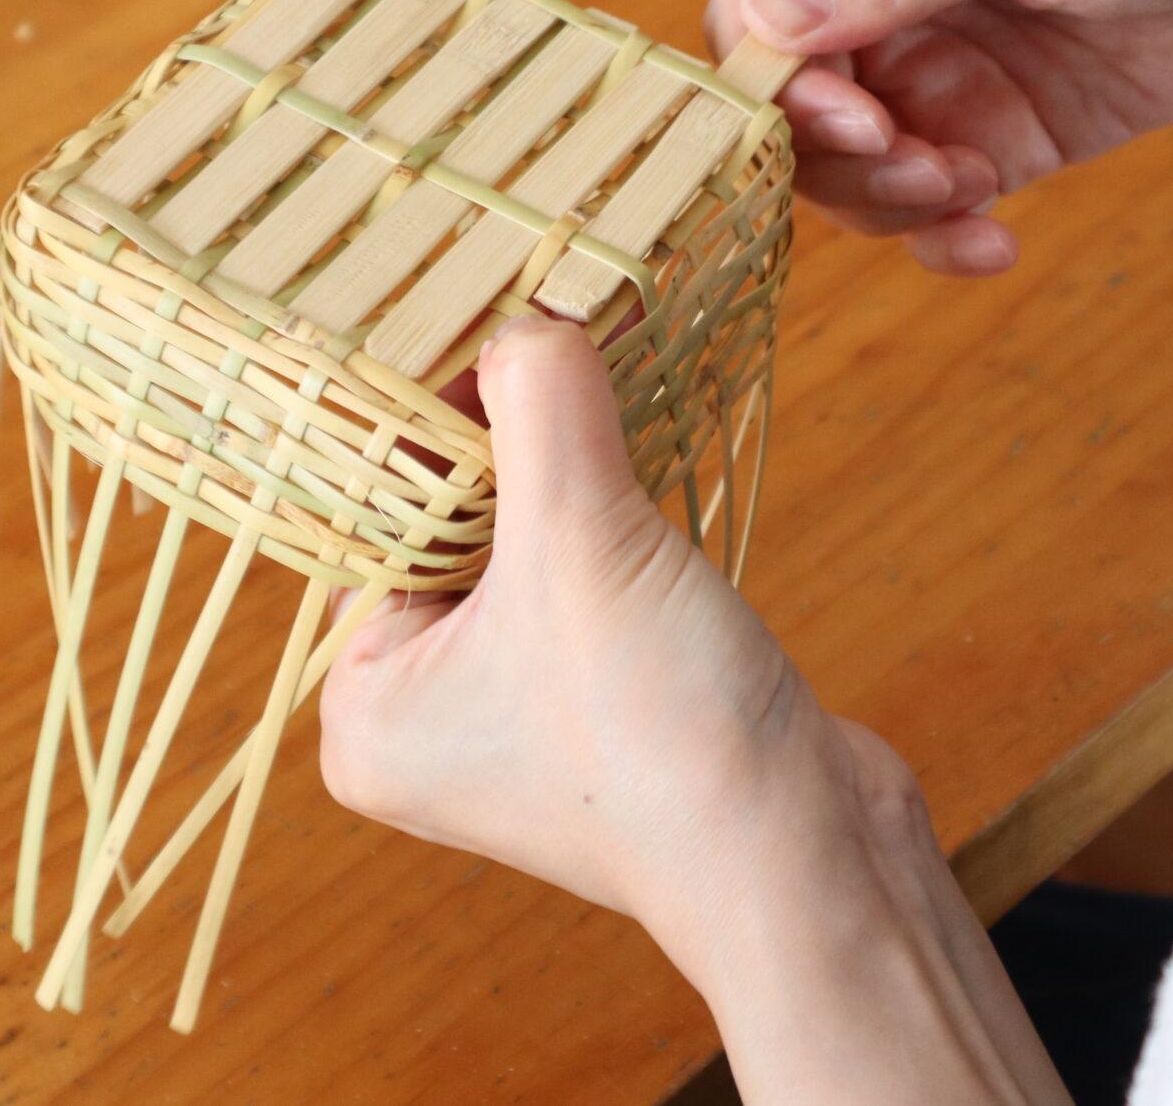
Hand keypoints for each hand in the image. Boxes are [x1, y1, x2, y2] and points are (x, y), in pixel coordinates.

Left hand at [320, 318, 1069, 1102]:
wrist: (806, 859)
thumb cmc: (660, 734)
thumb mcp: (580, 536)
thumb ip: (541, 405)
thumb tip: (528, 313)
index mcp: (366, 704)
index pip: (373, 512)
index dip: (427, 408)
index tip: (480, 313)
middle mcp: (426, 716)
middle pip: (447, 519)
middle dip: (506, 432)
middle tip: (549, 328)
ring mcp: (518, 712)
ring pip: (524, 539)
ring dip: (569, 466)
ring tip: (602, 373)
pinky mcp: (604, 697)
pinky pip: (585, 571)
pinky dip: (614, 514)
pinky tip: (644, 454)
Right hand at [706, 0, 1172, 274]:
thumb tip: (763, 21)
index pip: (751, 15)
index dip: (775, 85)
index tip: (854, 118)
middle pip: (793, 113)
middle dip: (842, 159)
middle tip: (925, 169)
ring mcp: (943, 74)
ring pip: (855, 176)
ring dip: (896, 204)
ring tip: (977, 192)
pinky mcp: (1002, 138)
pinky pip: (934, 209)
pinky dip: (946, 239)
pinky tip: (997, 242)